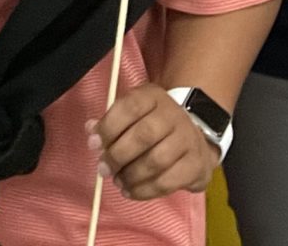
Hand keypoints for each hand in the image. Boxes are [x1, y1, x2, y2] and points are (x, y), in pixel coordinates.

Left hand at [90, 83, 218, 200]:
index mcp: (153, 96)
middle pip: (143, 136)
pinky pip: (168, 182)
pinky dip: (145, 191)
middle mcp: (174, 114)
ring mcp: (188, 139)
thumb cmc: (155, 124)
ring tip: (117, 182)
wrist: (194, 136)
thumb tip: (91, 131)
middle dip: (118, 156)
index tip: (94, 145)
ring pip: (156, 161)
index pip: (129, 107)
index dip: (108, 127)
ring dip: (131, 176)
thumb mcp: (134, 113)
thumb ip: (112, 121)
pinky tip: (131, 191)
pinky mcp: (196, 165)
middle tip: (103, 169)